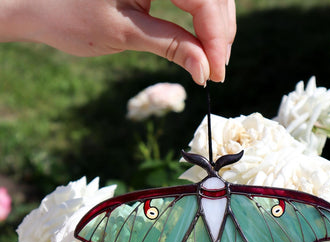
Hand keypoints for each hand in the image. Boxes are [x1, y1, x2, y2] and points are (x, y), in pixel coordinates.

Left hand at [0, 0, 235, 84]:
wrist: (36, 2)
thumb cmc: (68, 14)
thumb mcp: (124, 33)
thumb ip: (170, 46)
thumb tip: (205, 70)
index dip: (214, 35)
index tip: (216, 72)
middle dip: (219, 33)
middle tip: (216, 71)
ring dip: (214, 27)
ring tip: (210, 62)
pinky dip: (200, 19)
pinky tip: (200, 42)